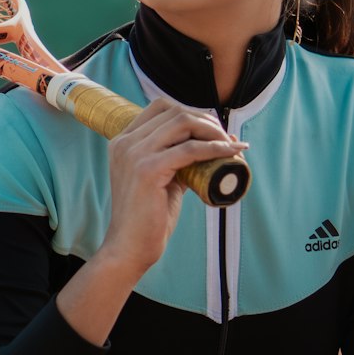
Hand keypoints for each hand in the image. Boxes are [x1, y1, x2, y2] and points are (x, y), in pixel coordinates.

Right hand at [101, 100, 247, 277]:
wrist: (129, 247)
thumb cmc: (147, 218)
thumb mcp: (161, 179)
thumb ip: (178, 160)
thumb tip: (215, 143)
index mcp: (123, 141)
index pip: (160, 107)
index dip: (191, 113)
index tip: (212, 129)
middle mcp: (125, 142)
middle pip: (174, 112)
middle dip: (206, 121)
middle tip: (226, 138)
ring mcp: (134, 154)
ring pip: (183, 123)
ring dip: (213, 131)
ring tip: (230, 146)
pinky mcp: (148, 169)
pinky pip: (190, 149)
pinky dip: (215, 148)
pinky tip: (230, 153)